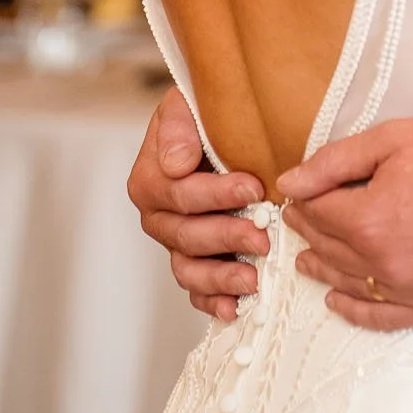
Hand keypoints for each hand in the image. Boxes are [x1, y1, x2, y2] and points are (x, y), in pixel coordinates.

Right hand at [128, 87, 267, 320]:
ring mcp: (175, 242)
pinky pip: (196, 289)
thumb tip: (177, 164)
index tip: (253, 188)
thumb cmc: (204, 115)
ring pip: (188, 268)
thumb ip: (178, 126)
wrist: (215, 130)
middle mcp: (157, 215)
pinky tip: (234, 308)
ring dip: (220, 276)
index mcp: (151, 178)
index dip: (217, 194)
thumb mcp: (187, 104)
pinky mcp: (192, 261)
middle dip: (226, 235)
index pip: (181, 193)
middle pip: (186, 234)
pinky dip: (213, 301)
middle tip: (262, 235)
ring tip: (252, 278)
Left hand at [278, 112, 412, 330]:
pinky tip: (339, 301)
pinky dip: (356, 311)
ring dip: (324, 269)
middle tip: (300, 221)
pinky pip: (384, 317)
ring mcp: (412, 290)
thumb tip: (290, 182)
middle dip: (311, 232)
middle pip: (331, 248)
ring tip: (307, 261)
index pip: (317, 212)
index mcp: (370, 218)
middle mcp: (384, 263)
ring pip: (350, 283)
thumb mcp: (398, 137)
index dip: (304, 200)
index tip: (297, 196)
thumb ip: (337, 161)